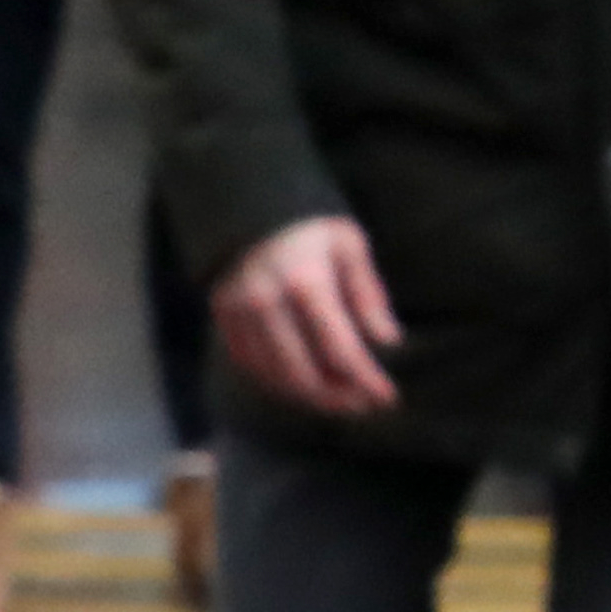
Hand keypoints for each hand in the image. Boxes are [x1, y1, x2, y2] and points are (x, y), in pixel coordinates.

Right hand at [215, 214, 401, 418]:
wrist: (252, 205)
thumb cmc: (313, 227)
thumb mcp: (351, 247)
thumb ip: (368, 296)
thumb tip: (388, 341)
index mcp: (306, 283)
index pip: (339, 348)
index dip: (365, 379)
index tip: (387, 398)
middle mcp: (266, 303)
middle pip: (302, 372)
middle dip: (337, 397)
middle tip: (363, 406)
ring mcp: (238, 312)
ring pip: (273, 374)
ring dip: (308, 396)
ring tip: (339, 401)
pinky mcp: (222, 316)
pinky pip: (249, 364)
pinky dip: (276, 382)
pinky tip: (302, 387)